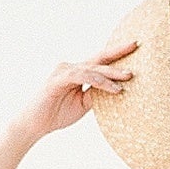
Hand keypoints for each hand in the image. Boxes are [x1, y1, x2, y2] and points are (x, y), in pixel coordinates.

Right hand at [18, 43, 136, 139]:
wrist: (34, 124)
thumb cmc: (56, 114)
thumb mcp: (83, 104)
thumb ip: (96, 94)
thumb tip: (117, 90)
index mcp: (77, 72)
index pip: (100, 61)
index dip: (116, 54)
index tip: (135, 47)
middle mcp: (71, 67)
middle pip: (98, 58)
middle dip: (118, 51)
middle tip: (136, 44)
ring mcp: (63, 71)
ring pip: (93, 68)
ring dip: (112, 72)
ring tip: (129, 75)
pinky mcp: (58, 79)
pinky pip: (83, 77)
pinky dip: (100, 82)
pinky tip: (114, 89)